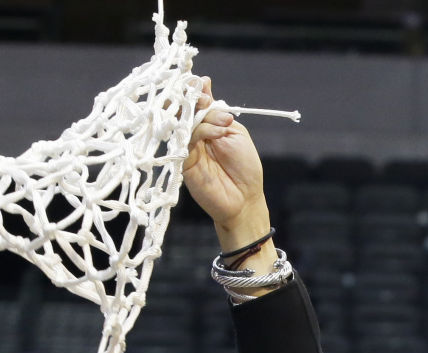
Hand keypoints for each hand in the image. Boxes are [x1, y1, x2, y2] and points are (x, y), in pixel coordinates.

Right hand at [182, 80, 270, 253]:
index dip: (192, 89)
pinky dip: (201, 131)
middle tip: (207, 99)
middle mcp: (193, 133)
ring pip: (182, 121)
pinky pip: (184, 139)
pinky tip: (217, 133)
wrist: (246, 199)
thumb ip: (218, 112)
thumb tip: (204, 83)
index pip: (193, 100)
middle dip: (194, 100)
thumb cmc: (245, 167)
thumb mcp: (235, 132)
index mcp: (207, 123)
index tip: (198, 79)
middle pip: (183, 108)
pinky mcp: (183, 161)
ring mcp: (186, 146)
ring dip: (203, 117)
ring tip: (224, 123)